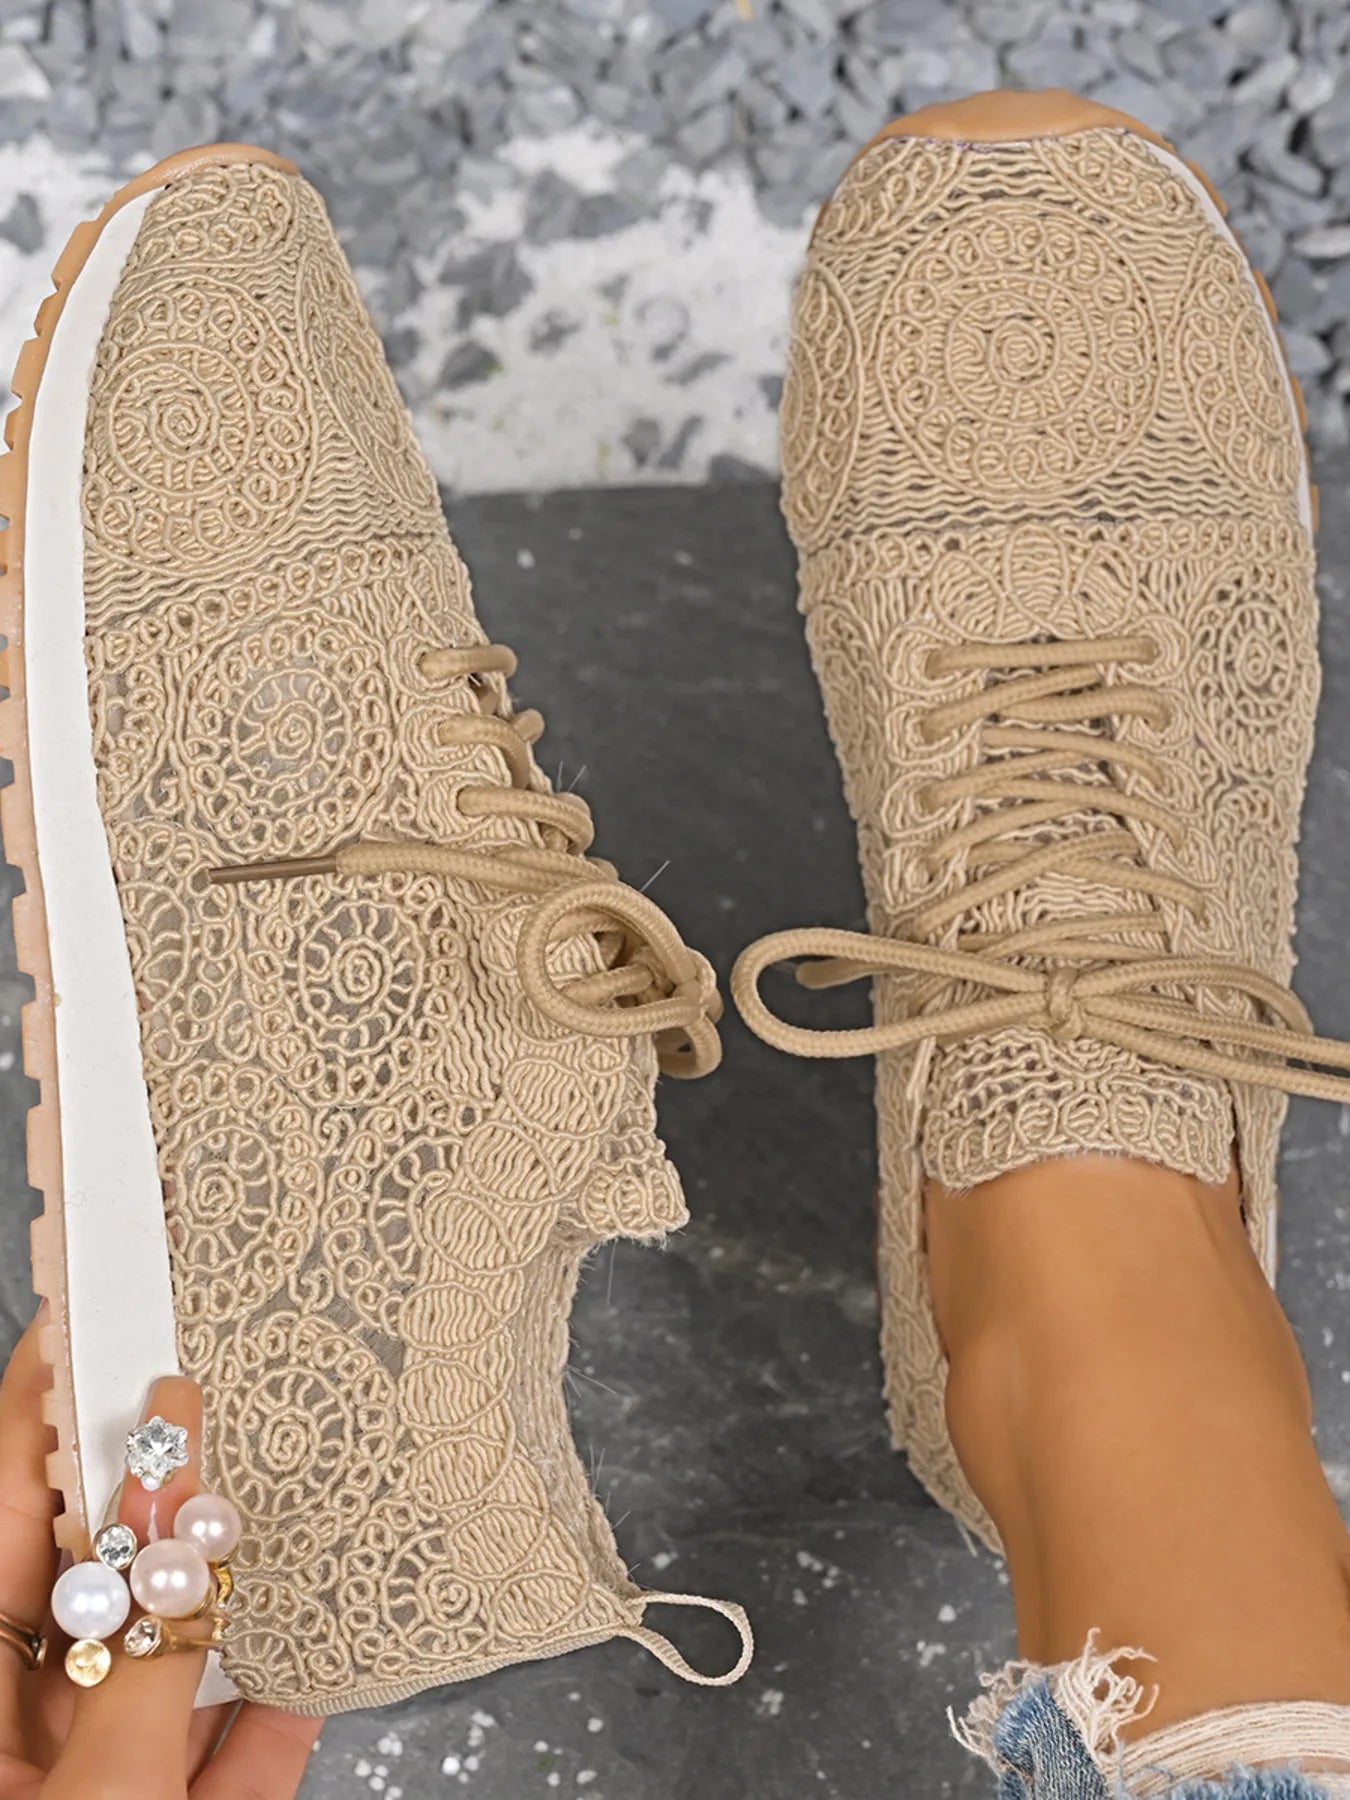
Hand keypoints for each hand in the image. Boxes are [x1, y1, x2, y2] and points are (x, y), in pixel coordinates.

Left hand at [0, 1312, 319, 1797]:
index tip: (86, 1328)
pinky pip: (222, 1753)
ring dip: (224, 1606)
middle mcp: (18, 1743)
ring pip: (161, 1669)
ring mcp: (93, 1787)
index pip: (2, 1521)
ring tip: (270, 1509)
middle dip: (151, 1498)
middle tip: (202, 1392)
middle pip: (90, 1587)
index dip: (40, 1422)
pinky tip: (316, 1667)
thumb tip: (175, 1516)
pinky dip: (272, 1714)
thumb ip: (148, 1667)